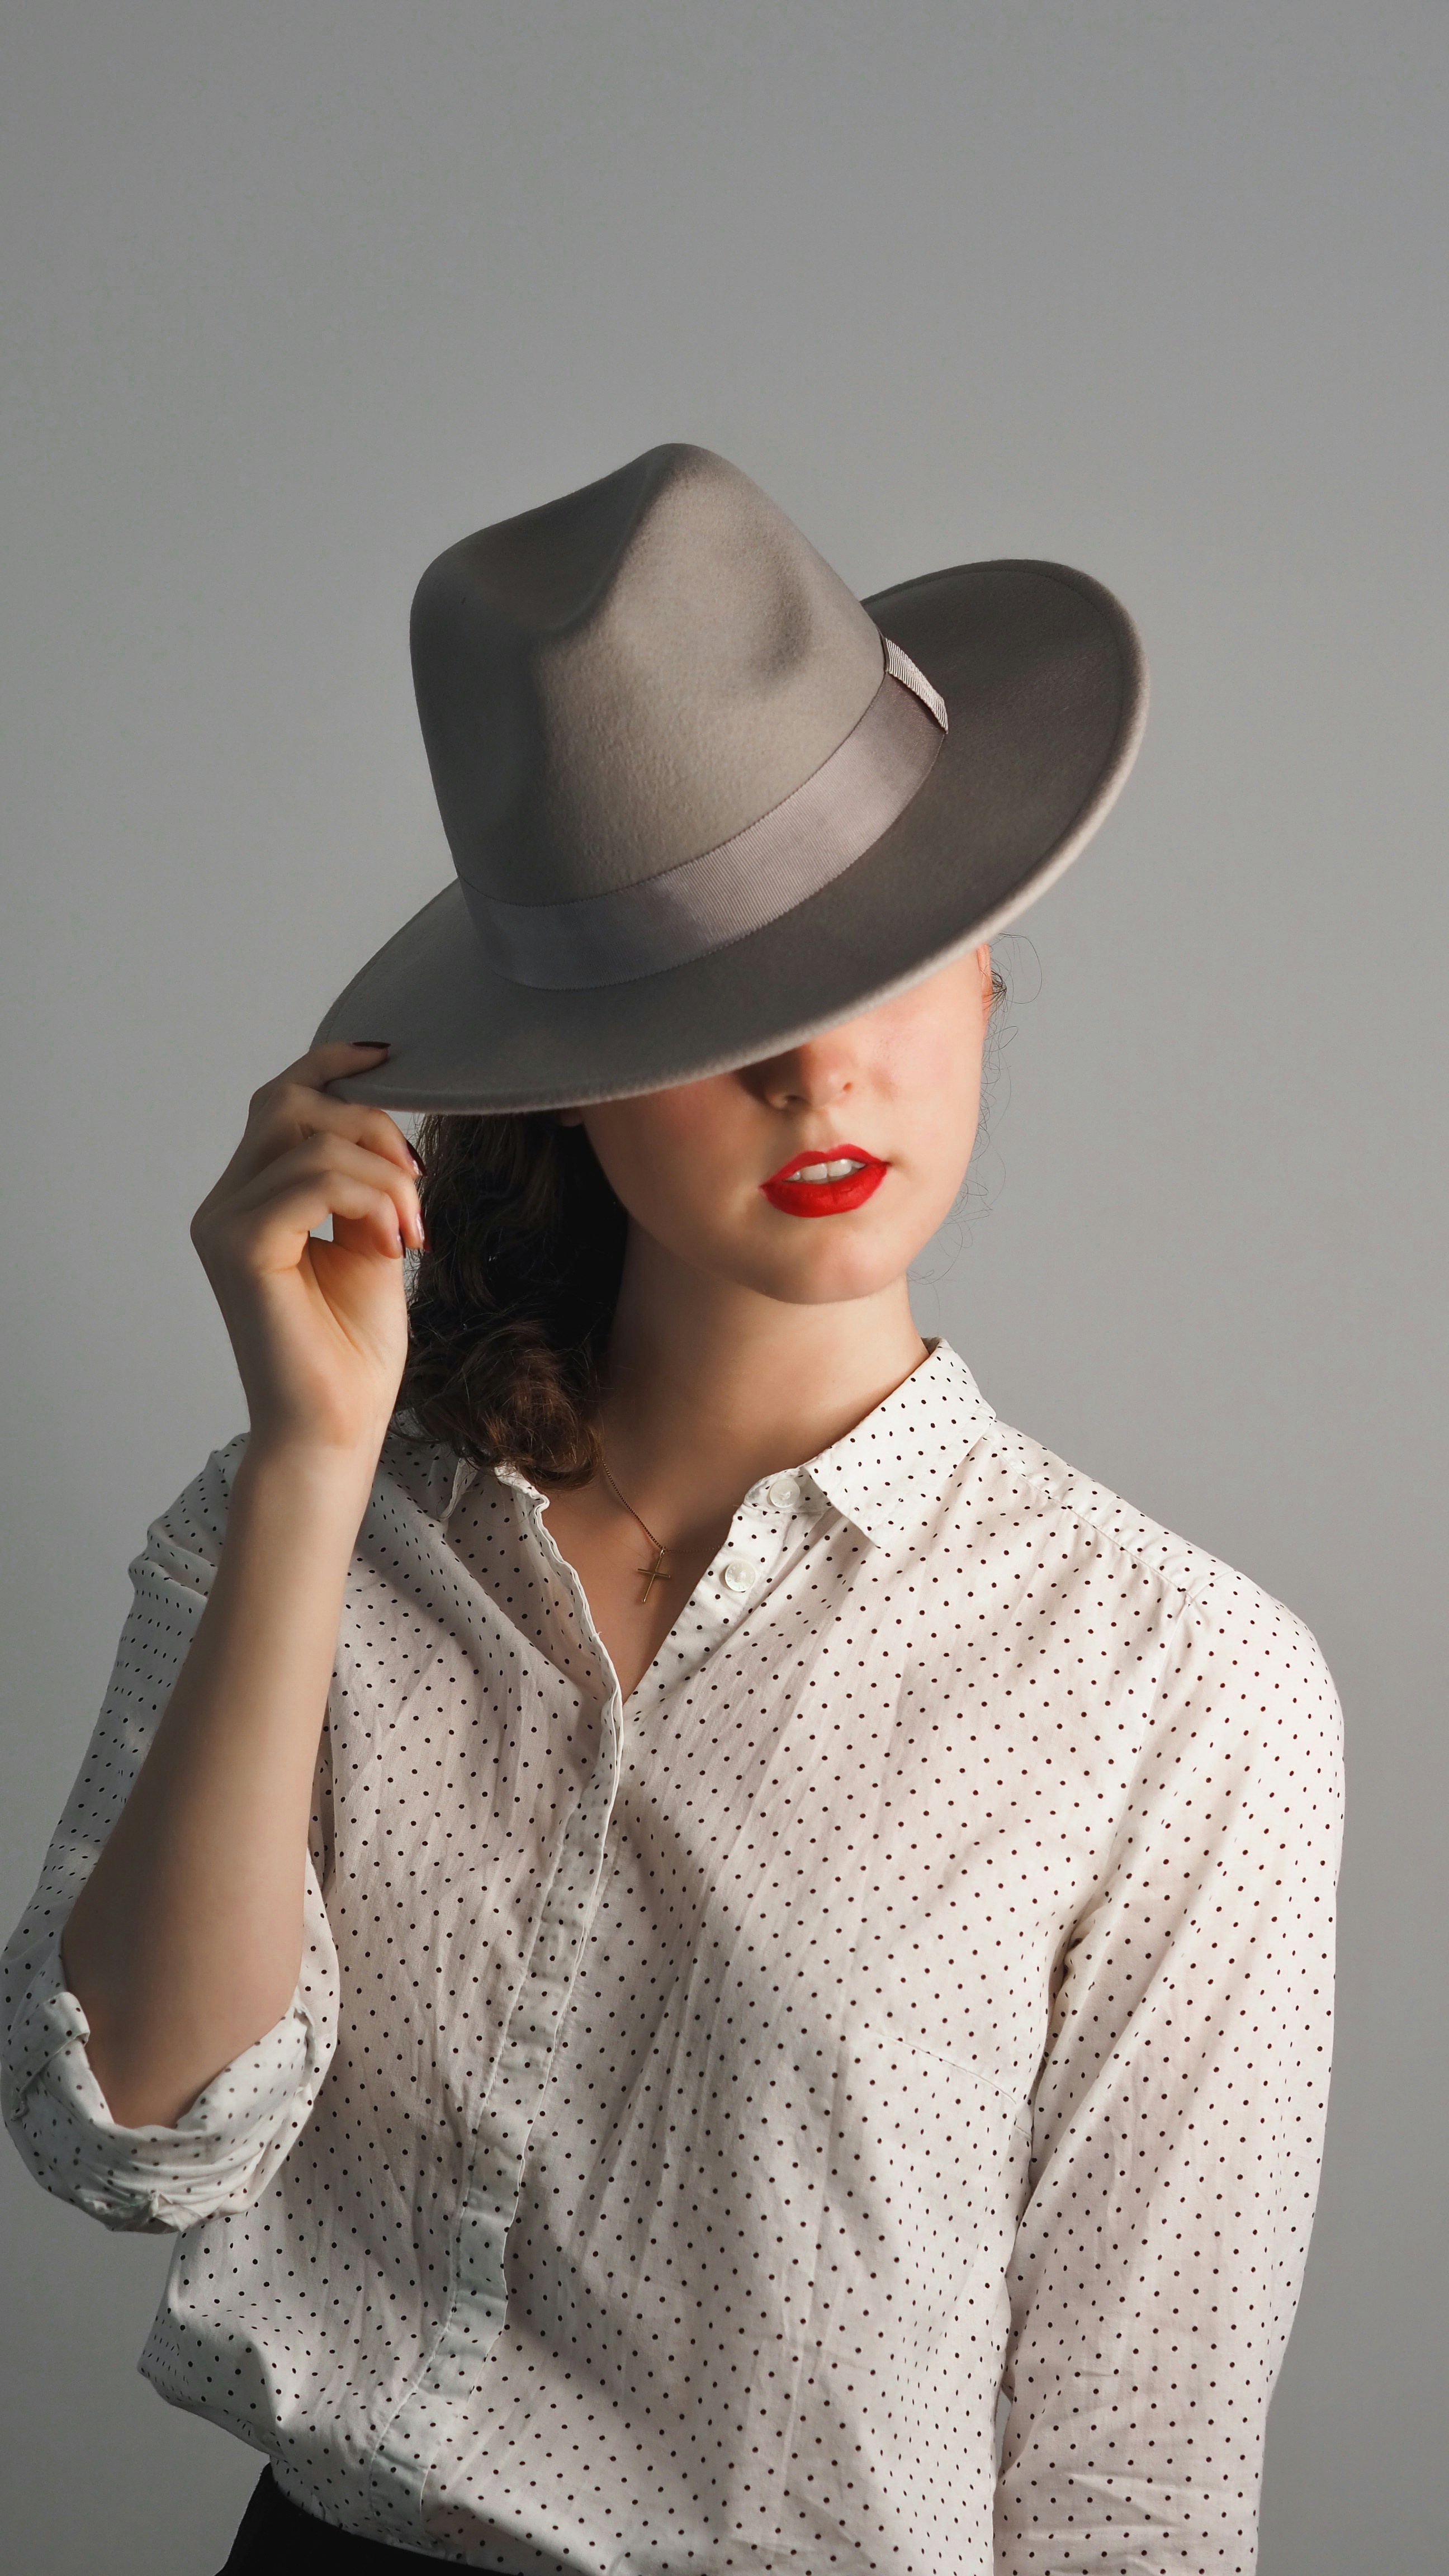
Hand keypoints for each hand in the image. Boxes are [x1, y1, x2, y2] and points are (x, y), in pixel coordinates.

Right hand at [190, 1041, 423, 1465]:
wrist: (335, 1427)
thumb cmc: (352, 1350)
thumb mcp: (370, 1241)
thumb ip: (363, 1182)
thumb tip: (382, 1125)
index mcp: (252, 1198)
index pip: (283, 1100)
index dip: (333, 1062)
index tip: (393, 1058)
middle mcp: (226, 1203)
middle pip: (289, 1100)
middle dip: (370, 1123)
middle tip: (415, 1182)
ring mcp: (224, 1223)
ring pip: (308, 1137)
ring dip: (382, 1174)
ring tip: (409, 1230)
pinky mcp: (239, 1247)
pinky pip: (310, 1179)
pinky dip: (367, 1198)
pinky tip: (392, 1243)